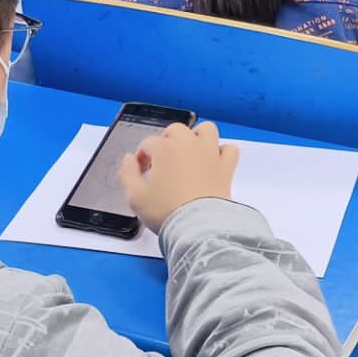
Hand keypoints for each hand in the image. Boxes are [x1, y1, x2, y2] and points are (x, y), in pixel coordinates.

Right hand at [117, 121, 237, 232]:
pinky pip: (230, 149)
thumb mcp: (135, 196)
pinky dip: (222, 152)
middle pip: (175, 130)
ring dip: (197, 137)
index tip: (141, 171)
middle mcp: (189, 144)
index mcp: (165, 148)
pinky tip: (213, 162)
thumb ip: (127, 174)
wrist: (198, 227)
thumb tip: (128, 159)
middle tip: (163, 161)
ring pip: (206, 130)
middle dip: (166, 141)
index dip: (142, 157)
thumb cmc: (167, 211)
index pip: (148, 144)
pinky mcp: (226, 167)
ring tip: (189, 152)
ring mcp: (210, 153)